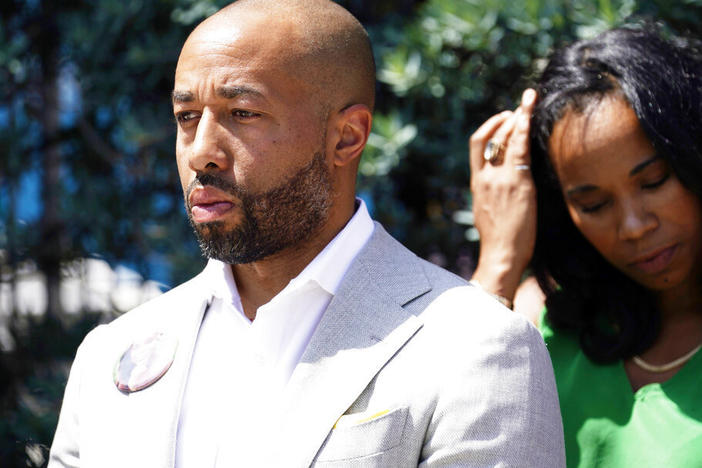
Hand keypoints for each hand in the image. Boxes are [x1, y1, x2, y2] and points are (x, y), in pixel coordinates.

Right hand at [469, 89, 536, 301]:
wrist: (500, 254)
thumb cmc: (499, 241)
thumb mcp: (488, 213)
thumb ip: (493, 195)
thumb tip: (502, 191)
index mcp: (477, 183)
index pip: (477, 146)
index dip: (489, 128)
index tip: (502, 118)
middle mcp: (485, 176)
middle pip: (489, 137)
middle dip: (505, 119)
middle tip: (520, 107)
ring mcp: (500, 178)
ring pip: (504, 138)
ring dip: (516, 117)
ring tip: (528, 103)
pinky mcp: (517, 183)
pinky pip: (519, 148)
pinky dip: (524, 128)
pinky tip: (530, 115)